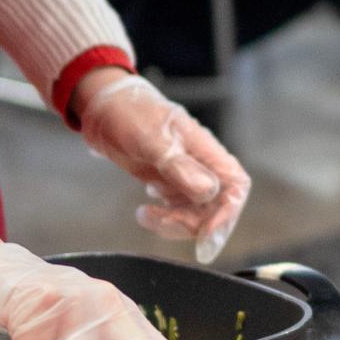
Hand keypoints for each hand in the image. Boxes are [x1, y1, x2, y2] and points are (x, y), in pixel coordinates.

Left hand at [78, 75, 250, 265]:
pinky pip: (177, 208)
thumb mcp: (151, 139)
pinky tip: (145, 209)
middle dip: (193, 223)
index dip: (227, 213)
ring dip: (174, 223)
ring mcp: (183, 174)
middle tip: (162, 222)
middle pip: (216, 205)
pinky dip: (164, 217)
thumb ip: (178, 165)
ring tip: (144, 215)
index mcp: (204, 149)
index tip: (206, 234)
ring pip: (196, 211)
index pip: (235, 185)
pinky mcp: (167, 181)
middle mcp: (200, 164)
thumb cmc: (130, 112)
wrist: (104, 105)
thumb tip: (209, 192)